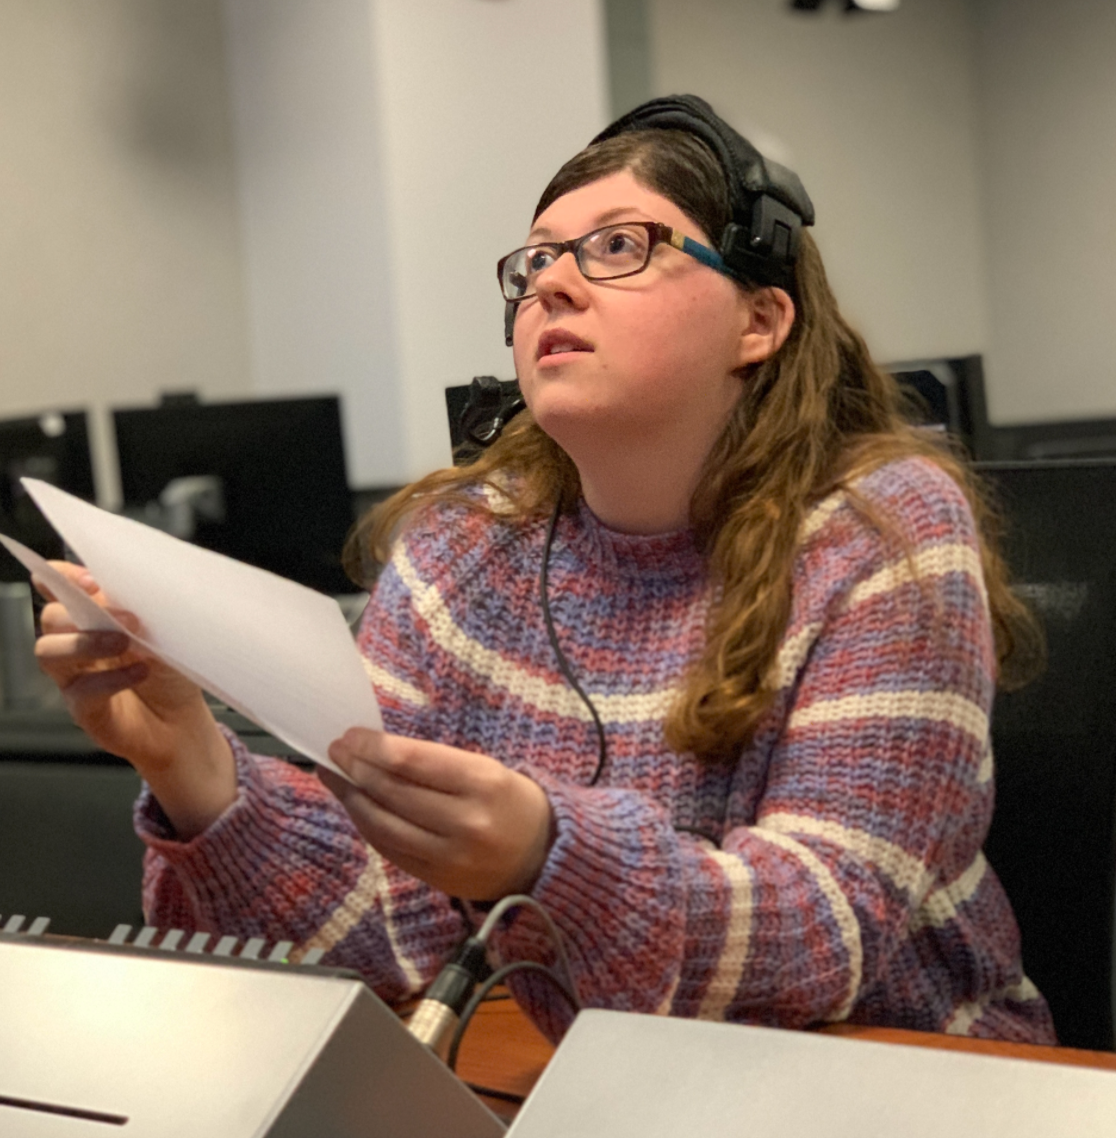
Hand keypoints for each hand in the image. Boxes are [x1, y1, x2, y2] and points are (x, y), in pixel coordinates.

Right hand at [33, 561, 234, 836]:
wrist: (184, 720)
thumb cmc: (173, 669)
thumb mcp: (166, 631)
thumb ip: (145, 609)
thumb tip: (135, 591)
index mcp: (92, 614)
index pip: (57, 586)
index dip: (62, 577)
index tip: (90, 578)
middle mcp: (75, 642)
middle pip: (50, 617)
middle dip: (83, 612)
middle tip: (129, 618)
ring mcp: (74, 676)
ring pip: (49, 652)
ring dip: (87, 643)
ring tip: (125, 644)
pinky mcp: (83, 708)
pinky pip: (80, 690)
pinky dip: (111, 679)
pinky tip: (140, 673)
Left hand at [321, 729, 554, 900]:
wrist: (544, 856)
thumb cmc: (511, 802)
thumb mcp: (486, 770)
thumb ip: (435, 764)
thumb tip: (377, 752)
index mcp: (482, 782)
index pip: (412, 760)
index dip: (373, 747)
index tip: (350, 736)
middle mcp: (465, 820)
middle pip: (393, 791)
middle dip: (356, 768)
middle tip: (334, 751)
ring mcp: (449, 855)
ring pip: (384, 824)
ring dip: (352, 798)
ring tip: (334, 777)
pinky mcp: (437, 879)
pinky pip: (390, 850)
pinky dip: (367, 826)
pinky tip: (356, 806)